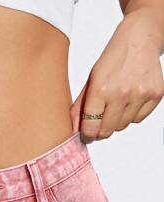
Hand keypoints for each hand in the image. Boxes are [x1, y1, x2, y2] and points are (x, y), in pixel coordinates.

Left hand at [71, 8, 163, 142]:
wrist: (140, 38)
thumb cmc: (113, 59)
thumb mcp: (91, 80)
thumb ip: (80, 107)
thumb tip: (73, 131)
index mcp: (101, 89)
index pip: (90, 127)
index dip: (87, 135)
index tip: (86, 135)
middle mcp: (121, 93)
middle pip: (107, 131)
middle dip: (100, 130)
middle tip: (99, 122)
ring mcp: (140, 94)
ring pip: (122, 126)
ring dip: (116, 121)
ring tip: (116, 103)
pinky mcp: (155, 95)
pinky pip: (138, 119)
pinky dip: (132, 114)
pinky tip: (130, 99)